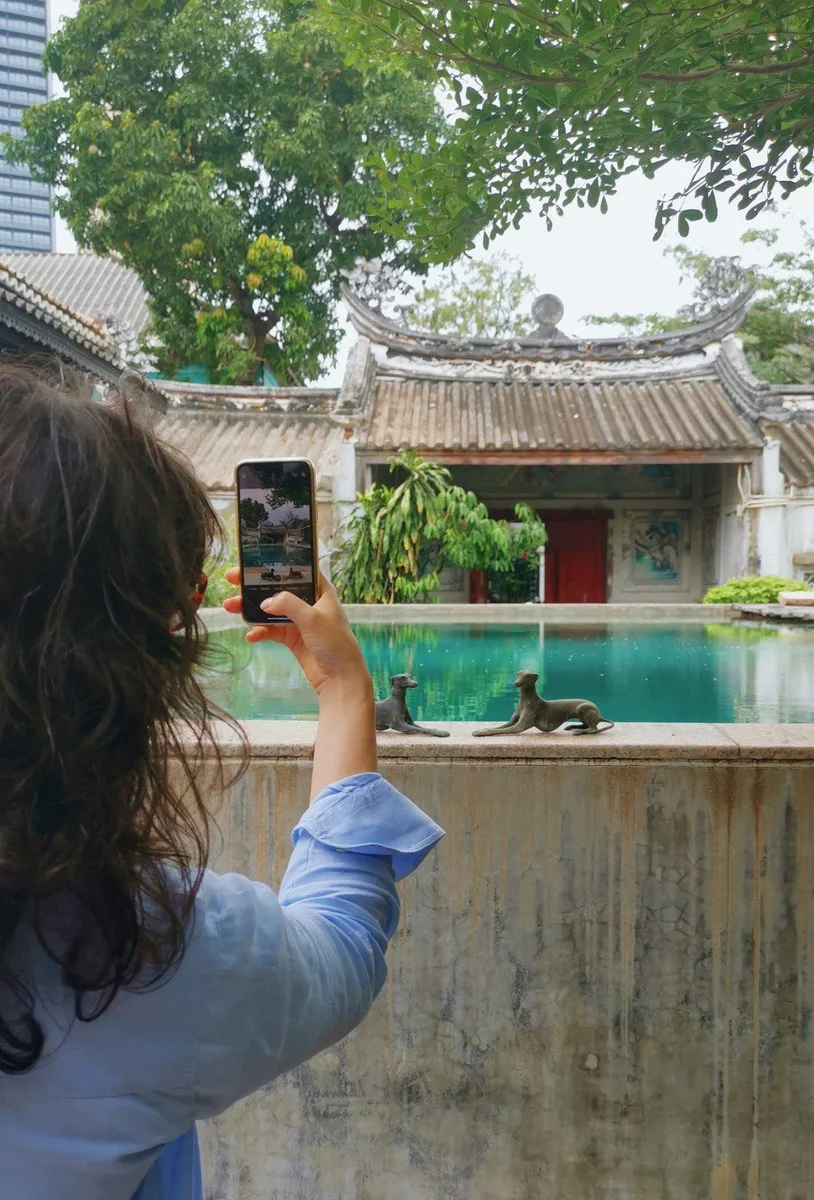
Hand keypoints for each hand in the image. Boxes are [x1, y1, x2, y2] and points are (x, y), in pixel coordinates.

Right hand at [222, 568, 371, 703]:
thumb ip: (288, 605)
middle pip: (278, 589)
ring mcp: (299, 620)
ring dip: (251, 609)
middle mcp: (309, 602)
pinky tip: (251, 636)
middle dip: (254, 586)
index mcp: (320, 590)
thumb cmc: (335, 643)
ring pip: (270, 609)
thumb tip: (264, 602)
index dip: (275, 564)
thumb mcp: (313, 619)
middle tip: (232, 580)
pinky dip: (260, 631)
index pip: (296, 570)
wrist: (340, 678)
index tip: (251, 562)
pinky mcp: (291, 637)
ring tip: (230, 608)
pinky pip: (271, 630)